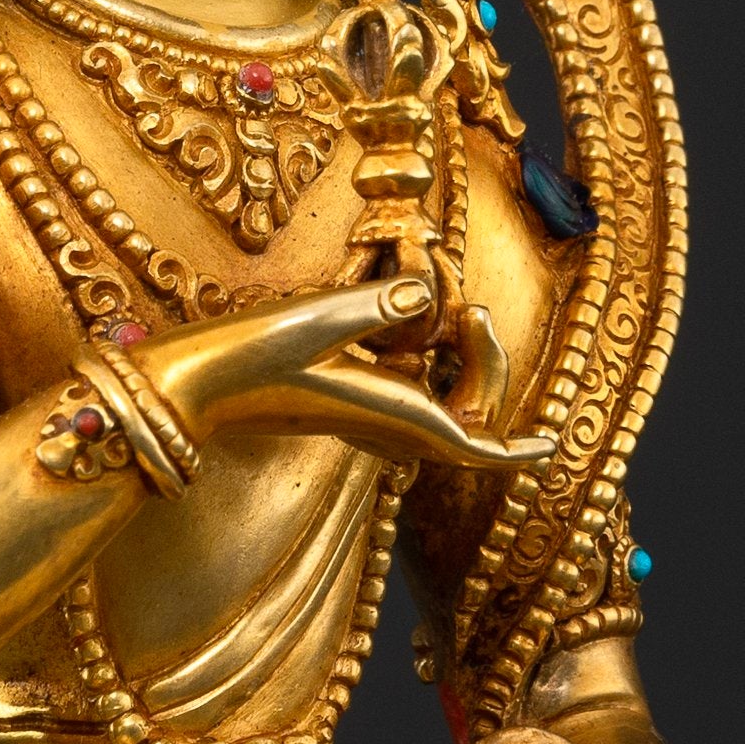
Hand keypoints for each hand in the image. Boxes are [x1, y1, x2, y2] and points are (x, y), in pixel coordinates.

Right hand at [145, 277, 552, 481]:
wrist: (193, 386)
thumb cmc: (248, 358)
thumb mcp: (317, 319)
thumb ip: (380, 306)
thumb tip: (432, 293)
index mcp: (392, 414)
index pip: (473, 445)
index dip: (516, 451)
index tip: (551, 445)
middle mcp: (386, 424)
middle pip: (466, 418)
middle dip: (483, 367)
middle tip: (471, 311)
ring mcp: (367, 419)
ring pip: (439, 405)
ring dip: (453, 361)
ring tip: (445, 303)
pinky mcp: (347, 406)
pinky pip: (408, 395)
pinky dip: (423, 363)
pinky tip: (411, 322)